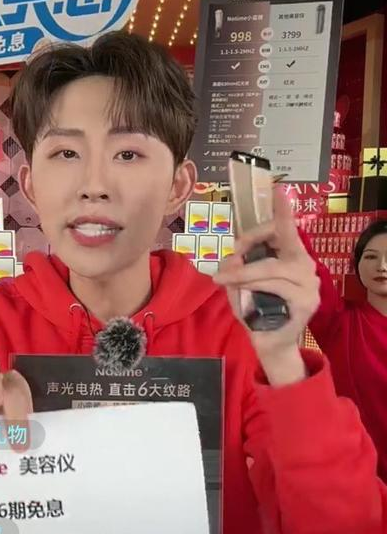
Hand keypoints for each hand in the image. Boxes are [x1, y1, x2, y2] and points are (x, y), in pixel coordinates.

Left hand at [213, 186, 319, 383]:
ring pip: (271, 267)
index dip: (283, 210)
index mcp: (292, 256)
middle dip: (249, 241)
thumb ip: (237, 266)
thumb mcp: (241, 284)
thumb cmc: (257, 309)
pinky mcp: (305, 302)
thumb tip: (231, 256)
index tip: (278, 189)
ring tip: (224, 278)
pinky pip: (274, 286)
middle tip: (229, 253)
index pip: (287, 229)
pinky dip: (253, 286)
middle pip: (279, 240)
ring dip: (243, 272)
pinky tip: (241, 291)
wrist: (270, 344)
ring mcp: (309, 284)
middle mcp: (305, 265)